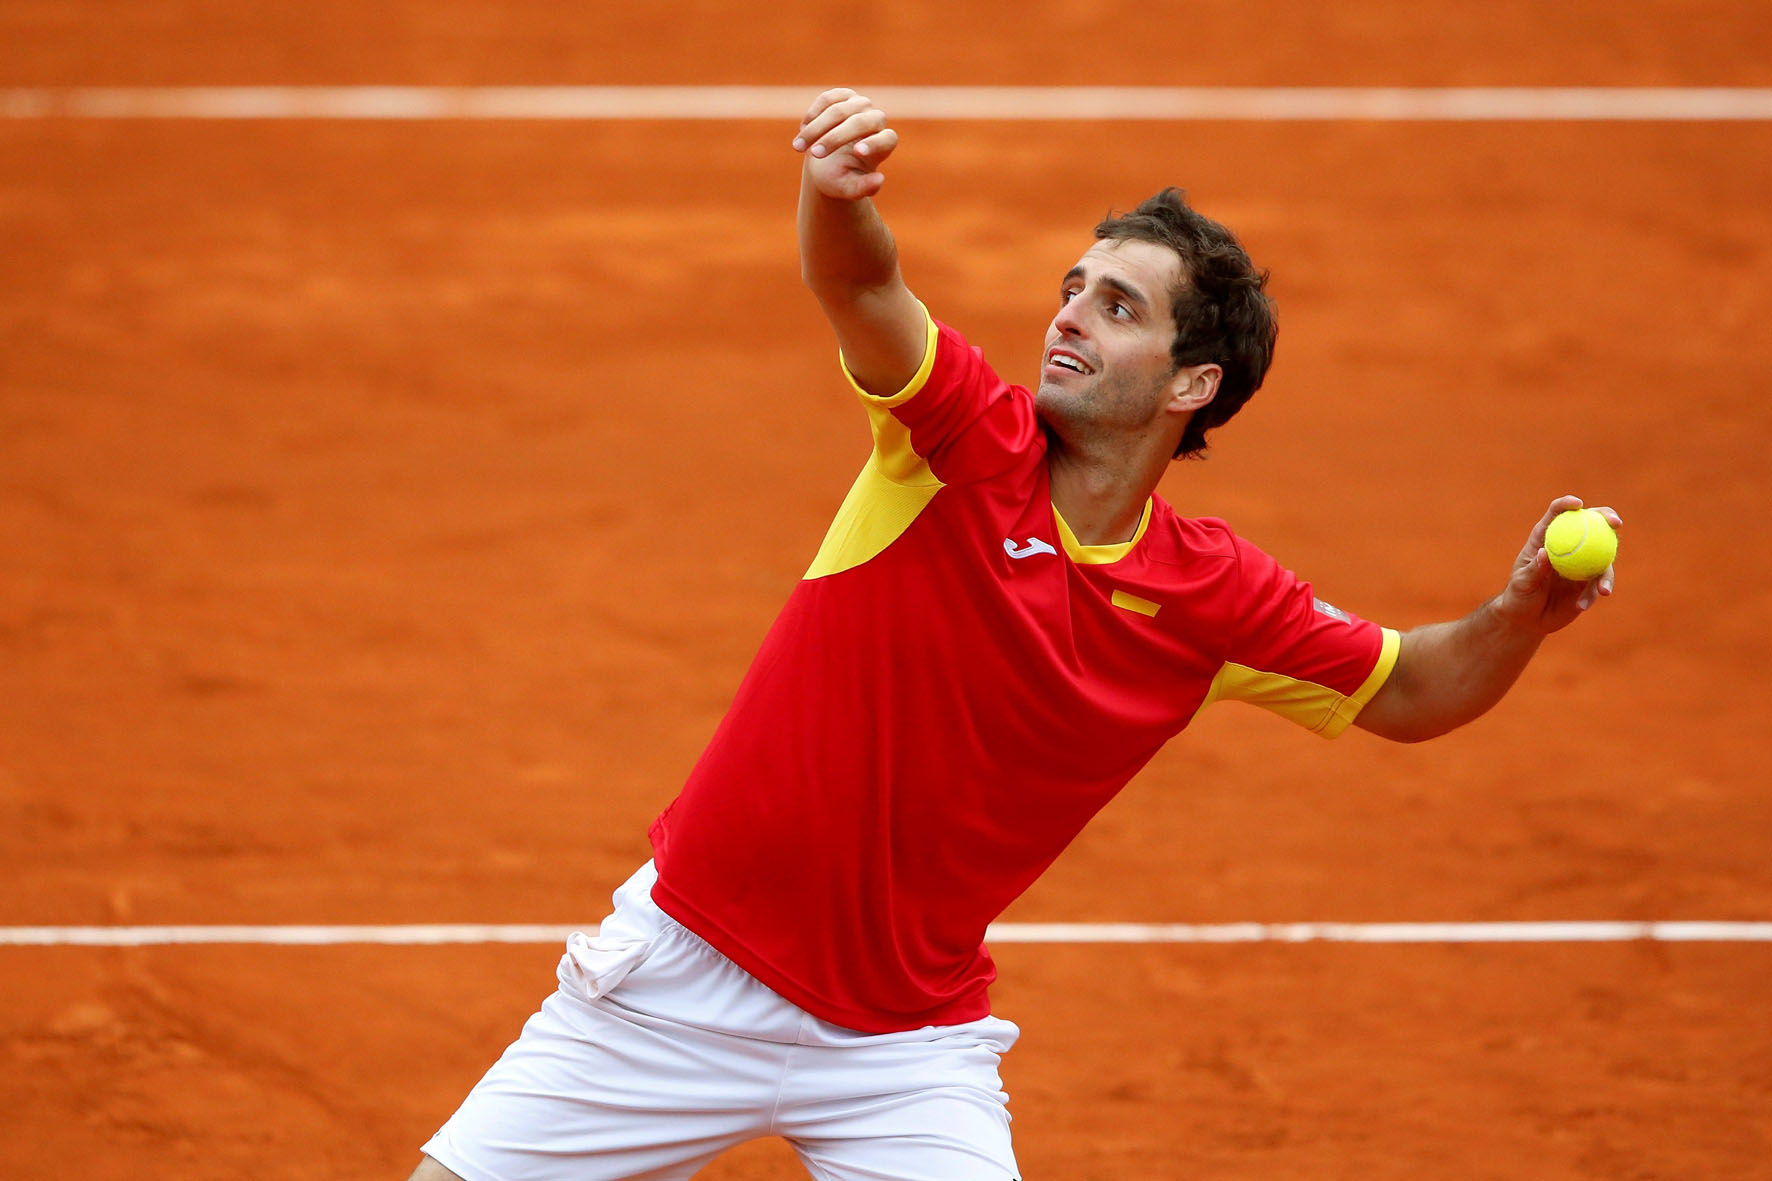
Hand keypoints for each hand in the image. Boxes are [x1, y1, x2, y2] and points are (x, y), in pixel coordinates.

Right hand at [792, 88, 899, 200]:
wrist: (826, 164)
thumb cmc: (840, 178)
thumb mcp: (849, 188)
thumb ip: (863, 188)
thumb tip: (879, 180)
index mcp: (884, 145)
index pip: (887, 139)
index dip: (875, 143)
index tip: (857, 152)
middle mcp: (876, 121)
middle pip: (860, 122)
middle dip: (835, 138)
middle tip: (815, 154)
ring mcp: (860, 105)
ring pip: (839, 110)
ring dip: (816, 129)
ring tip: (798, 147)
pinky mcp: (843, 96)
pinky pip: (828, 99)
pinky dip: (813, 114)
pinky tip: (804, 129)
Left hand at [1493, 495, 1621, 634]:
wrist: (1528, 619)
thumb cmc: (1519, 595)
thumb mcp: (1521, 582)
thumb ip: (1534, 569)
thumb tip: (1545, 554)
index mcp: (1546, 538)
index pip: (1557, 514)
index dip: (1568, 504)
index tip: (1578, 505)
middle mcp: (1568, 546)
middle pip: (1591, 523)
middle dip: (1607, 517)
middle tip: (1616, 523)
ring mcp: (1582, 563)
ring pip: (1604, 556)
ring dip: (1606, 571)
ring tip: (1602, 590)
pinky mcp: (1589, 582)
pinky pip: (1598, 584)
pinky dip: (1594, 593)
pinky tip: (1582, 605)